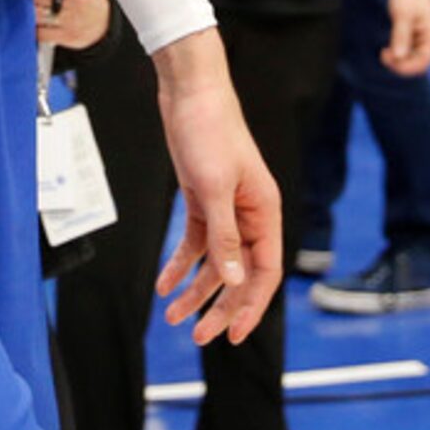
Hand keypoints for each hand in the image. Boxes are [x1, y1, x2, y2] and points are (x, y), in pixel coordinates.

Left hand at [151, 36, 282, 347]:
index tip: (235, 336)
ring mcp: (226, 209)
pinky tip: (164, 284)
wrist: (190, 93)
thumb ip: (224, 237)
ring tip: (173, 317)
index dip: (252, 306)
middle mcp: (250, 215)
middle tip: (198, 335)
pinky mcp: (203, 200)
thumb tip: (233, 282)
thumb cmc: (210, 132)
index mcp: (265, 212)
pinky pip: (196, 242)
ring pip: (216, 262)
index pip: (266, 271)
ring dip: (195, 290)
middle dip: (220, 306)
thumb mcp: (214, 188)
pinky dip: (180, 264)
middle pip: (240, 274)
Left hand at [383, 0, 429, 76]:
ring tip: (384, 53)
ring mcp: (419, 34)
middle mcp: (427, 36)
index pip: (424, 61)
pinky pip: (406, 48)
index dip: (408, 66)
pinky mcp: (411, 30)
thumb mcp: (403, 14)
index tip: (391, 61)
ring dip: (398, 59)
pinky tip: (386, 49)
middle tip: (384, 56)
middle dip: (402, 64)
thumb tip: (399, 57)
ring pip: (411, 56)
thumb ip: (402, 36)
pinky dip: (397, 51)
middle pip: (418, 61)